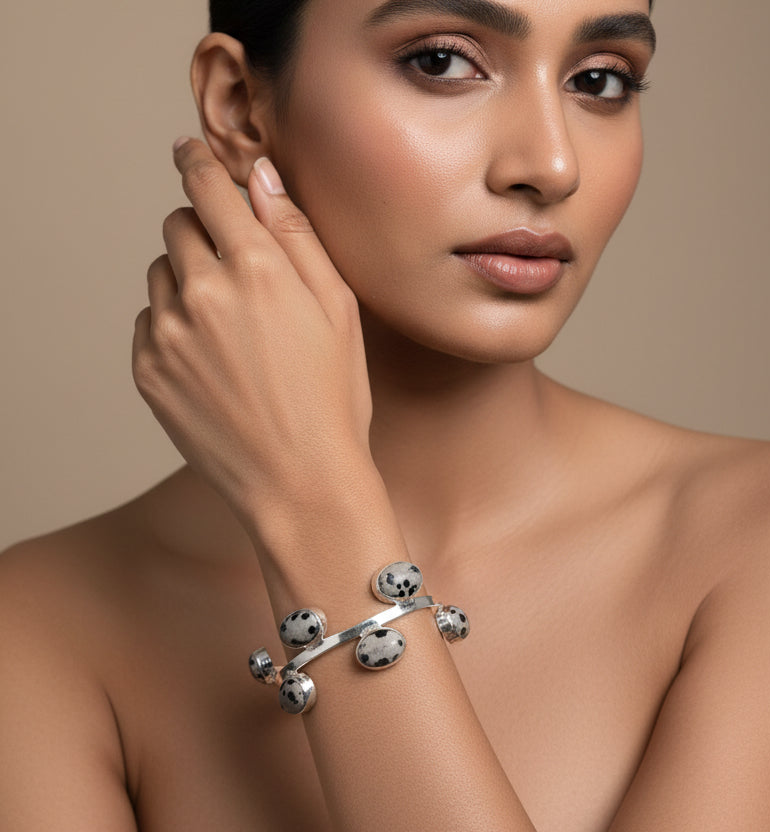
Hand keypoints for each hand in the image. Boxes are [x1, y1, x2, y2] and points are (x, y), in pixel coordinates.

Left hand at [132, 139, 373, 523]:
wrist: (301, 481)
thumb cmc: (333, 397)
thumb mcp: (339, 309)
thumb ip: (297, 235)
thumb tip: (262, 178)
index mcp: (257, 268)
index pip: (208, 186)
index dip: (197, 162)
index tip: (188, 152)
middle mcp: (203, 292)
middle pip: (178, 225)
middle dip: (203, 231)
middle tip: (239, 271)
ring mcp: (167, 333)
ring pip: (160, 273)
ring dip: (187, 280)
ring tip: (231, 327)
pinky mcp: (147, 370)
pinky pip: (148, 321)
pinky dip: (174, 325)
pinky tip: (213, 361)